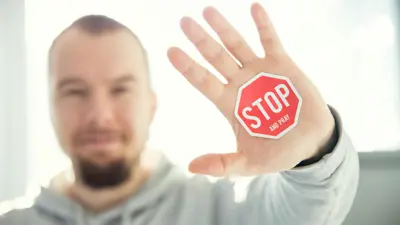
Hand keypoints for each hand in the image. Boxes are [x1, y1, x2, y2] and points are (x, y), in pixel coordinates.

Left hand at [167, 3, 334, 175]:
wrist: (310, 141)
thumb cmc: (278, 151)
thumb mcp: (249, 163)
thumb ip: (222, 164)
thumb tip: (190, 167)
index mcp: (229, 103)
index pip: (203, 81)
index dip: (187, 67)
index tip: (171, 51)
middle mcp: (240, 83)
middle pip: (215, 57)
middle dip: (201, 40)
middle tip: (184, 22)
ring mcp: (259, 71)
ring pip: (237, 45)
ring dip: (224, 28)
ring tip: (207, 11)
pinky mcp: (281, 64)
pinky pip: (270, 40)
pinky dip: (263, 25)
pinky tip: (254, 8)